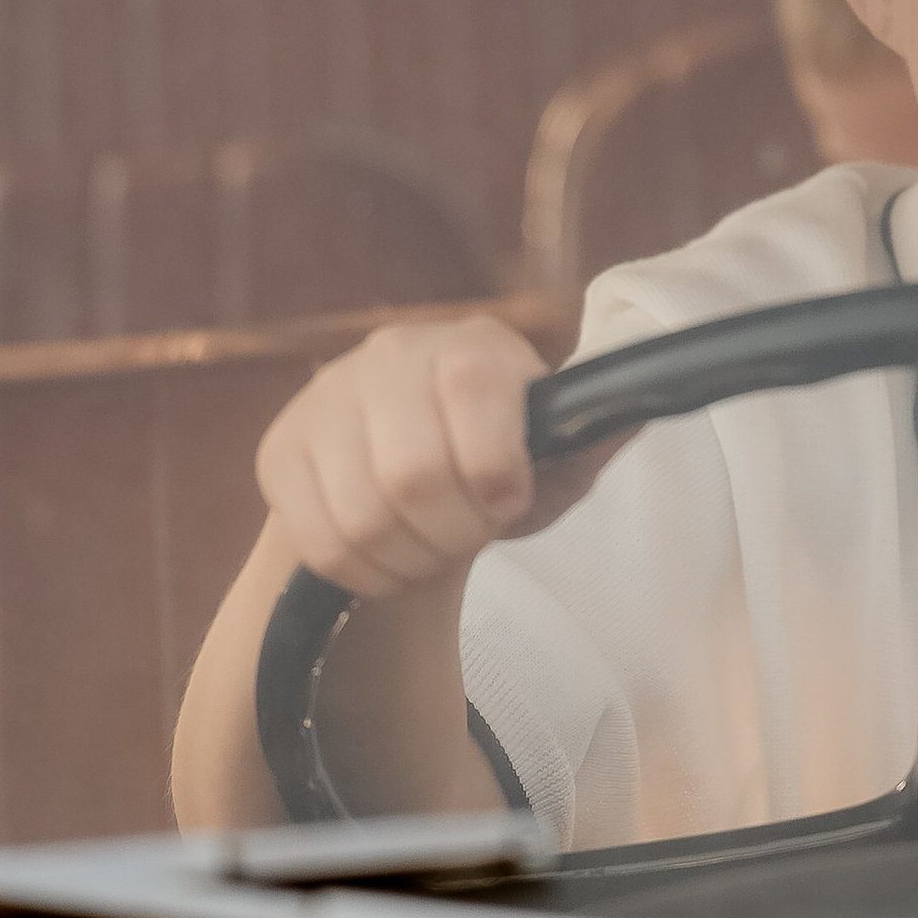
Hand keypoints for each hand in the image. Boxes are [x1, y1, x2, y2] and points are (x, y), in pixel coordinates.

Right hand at [255, 312, 566, 599]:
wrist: (399, 458)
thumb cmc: (494, 458)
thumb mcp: (552, 453)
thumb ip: (589, 442)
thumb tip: (636, 415)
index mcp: (471, 344)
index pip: (475, 393)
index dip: (496, 471)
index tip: (509, 504)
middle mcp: (391, 355)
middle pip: (412, 474)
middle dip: (451, 533)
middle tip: (464, 540)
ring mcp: (326, 399)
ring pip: (360, 516)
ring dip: (406, 560)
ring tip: (428, 552)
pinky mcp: (281, 448)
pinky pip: (318, 539)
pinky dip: (362, 572)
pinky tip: (386, 558)